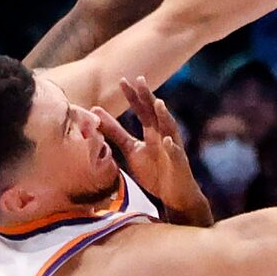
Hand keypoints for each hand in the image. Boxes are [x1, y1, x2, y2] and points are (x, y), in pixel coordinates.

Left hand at [93, 77, 209, 223]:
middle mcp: (163, 135)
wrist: (173, 195)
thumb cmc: (154, 172)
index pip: (141, 110)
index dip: (133, 96)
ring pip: (169, 129)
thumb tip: (97, 115)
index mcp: (151, 132)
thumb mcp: (131, 150)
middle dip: (148, 97)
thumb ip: (116, 133)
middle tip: (140, 80)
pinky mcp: (179, 164)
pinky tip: (167, 141)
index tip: (122, 81)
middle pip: (155, 113)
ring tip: (158, 104)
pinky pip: (176, 154)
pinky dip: (172, 147)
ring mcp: (172, 148)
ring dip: (164, 116)